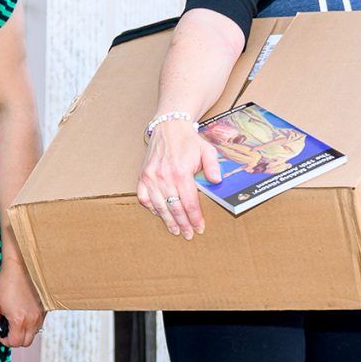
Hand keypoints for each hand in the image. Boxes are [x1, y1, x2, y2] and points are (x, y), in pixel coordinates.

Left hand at [0, 258, 44, 348]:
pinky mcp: (45, 310)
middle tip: (7, 327)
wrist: (22, 266)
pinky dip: (31, 324)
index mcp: (18, 320)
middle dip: (15, 339)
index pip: (14, 343)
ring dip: (23, 332)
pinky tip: (23, 312)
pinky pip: (39, 324)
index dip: (4, 340)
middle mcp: (32, 320)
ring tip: (15, 318)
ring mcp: (40, 315)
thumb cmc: (6, 283)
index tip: (0, 331)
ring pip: (33, 334)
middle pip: (25, 343)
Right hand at [136, 117, 219, 239]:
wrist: (169, 126)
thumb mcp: (207, 150)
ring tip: (174, 230)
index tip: (199, 228)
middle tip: (188, 235)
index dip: (195, 218)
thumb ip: (213, 167)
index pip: (189, 203)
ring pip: (159, 206)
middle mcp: (164, 177)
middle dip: (183, 224)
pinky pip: (144, 197)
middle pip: (175, 208)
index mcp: (181, 173)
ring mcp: (152, 177)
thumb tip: (217, 182)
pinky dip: (151, 207)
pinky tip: (158, 214)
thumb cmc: (189, 140)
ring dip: (168, 220)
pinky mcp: (143, 176)